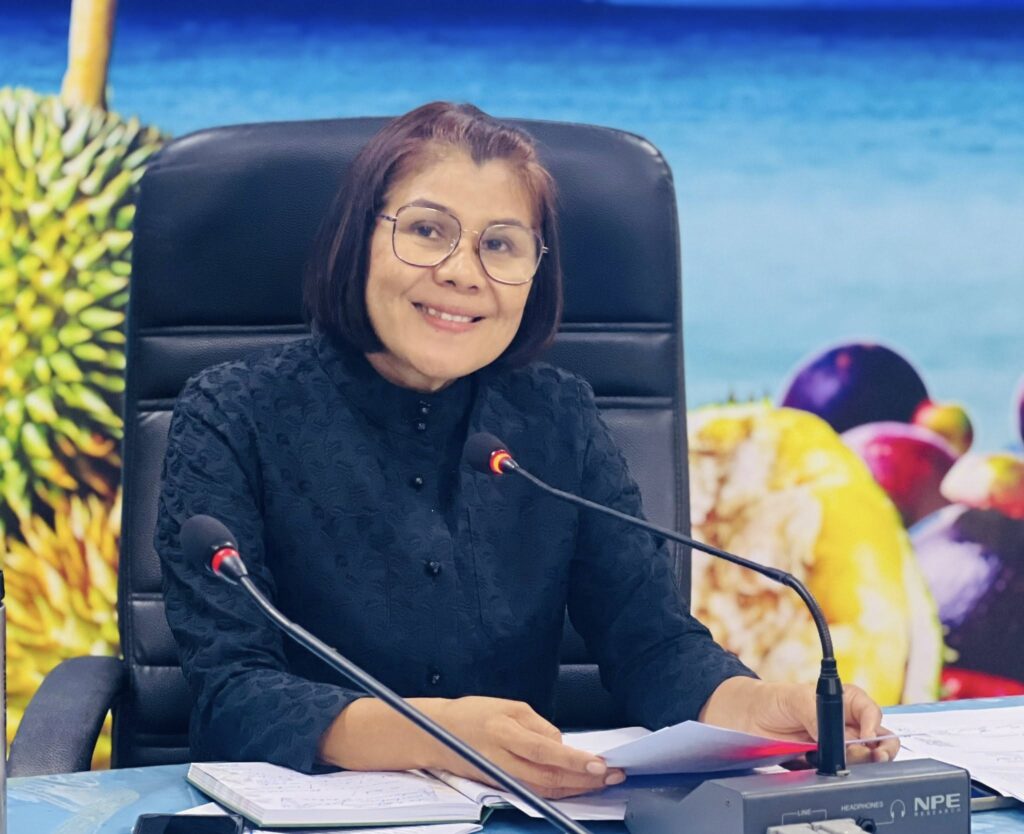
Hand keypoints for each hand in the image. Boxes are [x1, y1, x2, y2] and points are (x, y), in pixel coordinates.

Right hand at [429, 696, 625, 798]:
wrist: (438, 734)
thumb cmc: (473, 714)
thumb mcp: (509, 706)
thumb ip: (538, 725)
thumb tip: (562, 745)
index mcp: (503, 732)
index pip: (544, 751)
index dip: (573, 760)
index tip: (600, 763)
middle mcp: (503, 760)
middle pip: (549, 777)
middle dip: (584, 779)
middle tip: (613, 774)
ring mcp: (502, 777)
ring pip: (545, 790)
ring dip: (577, 788)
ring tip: (603, 781)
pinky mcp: (503, 786)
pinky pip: (537, 792)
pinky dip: (561, 791)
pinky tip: (578, 786)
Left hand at [700, 677, 899, 764]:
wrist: (743, 718)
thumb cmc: (770, 700)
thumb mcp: (794, 698)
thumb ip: (816, 714)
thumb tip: (836, 735)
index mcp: (842, 702)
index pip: (870, 712)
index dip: (873, 724)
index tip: (866, 737)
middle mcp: (843, 725)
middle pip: (876, 740)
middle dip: (880, 749)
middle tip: (873, 757)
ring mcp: (834, 747)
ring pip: (861, 760)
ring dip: (860, 764)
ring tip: (846, 762)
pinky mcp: (821, 765)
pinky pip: (837, 773)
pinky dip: (835, 774)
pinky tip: (824, 769)